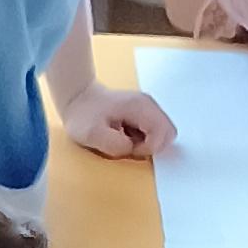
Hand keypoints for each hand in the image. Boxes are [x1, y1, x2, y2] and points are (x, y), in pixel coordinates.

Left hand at [62, 76, 176, 159]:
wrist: (78, 99)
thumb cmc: (84, 116)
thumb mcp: (93, 134)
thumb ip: (114, 144)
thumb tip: (131, 148)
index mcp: (140, 106)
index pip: (162, 133)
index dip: (147, 148)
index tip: (129, 147)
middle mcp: (149, 104)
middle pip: (168, 133)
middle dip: (152, 147)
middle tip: (130, 146)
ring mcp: (148, 107)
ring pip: (163, 133)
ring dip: (147, 144)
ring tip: (125, 139)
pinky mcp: (144, 113)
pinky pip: (154, 132)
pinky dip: (143, 140)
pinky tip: (126, 135)